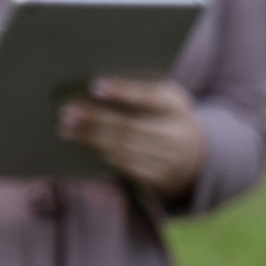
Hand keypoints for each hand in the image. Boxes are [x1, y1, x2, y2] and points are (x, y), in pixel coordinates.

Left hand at [55, 77, 205, 199]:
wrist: (198, 155)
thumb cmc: (169, 118)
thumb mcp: (167, 99)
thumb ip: (142, 91)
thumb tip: (96, 88)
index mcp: (175, 108)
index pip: (148, 98)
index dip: (122, 93)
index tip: (95, 87)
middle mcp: (175, 135)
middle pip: (129, 127)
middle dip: (95, 120)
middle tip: (67, 112)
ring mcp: (168, 160)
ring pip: (123, 148)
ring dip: (91, 139)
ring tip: (67, 129)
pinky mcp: (159, 178)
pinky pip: (125, 166)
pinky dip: (102, 154)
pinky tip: (85, 145)